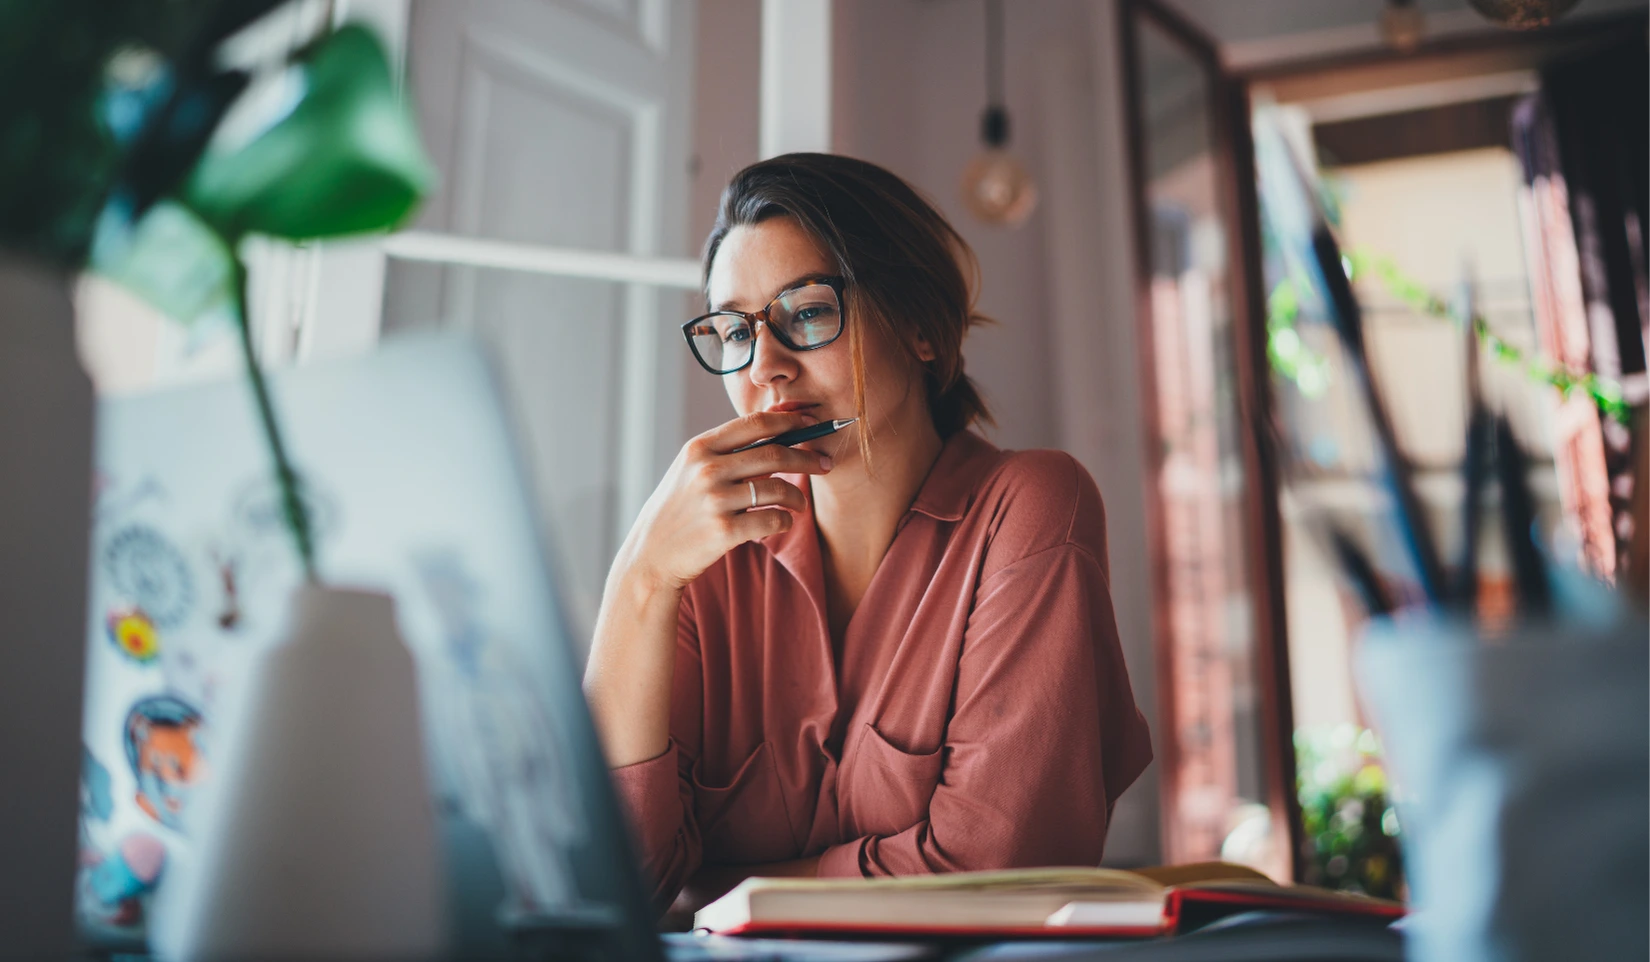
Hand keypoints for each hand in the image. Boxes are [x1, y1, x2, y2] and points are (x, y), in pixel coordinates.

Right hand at [617, 411, 832, 591]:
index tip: (812, 421)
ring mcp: (715, 500)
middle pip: (774, 454)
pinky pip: (773, 520)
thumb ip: (726, 450)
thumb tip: (777, 426)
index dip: (790, 420)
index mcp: (699, 448)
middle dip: (807, 457)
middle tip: (825, 463)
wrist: (651, 555)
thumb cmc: (679, 509)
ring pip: (778, 489)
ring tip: (800, 503)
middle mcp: (707, 469)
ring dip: (798, 497)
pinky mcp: (724, 531)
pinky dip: (785, 521)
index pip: (755, 423)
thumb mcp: (691, 470)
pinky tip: (782, 522)